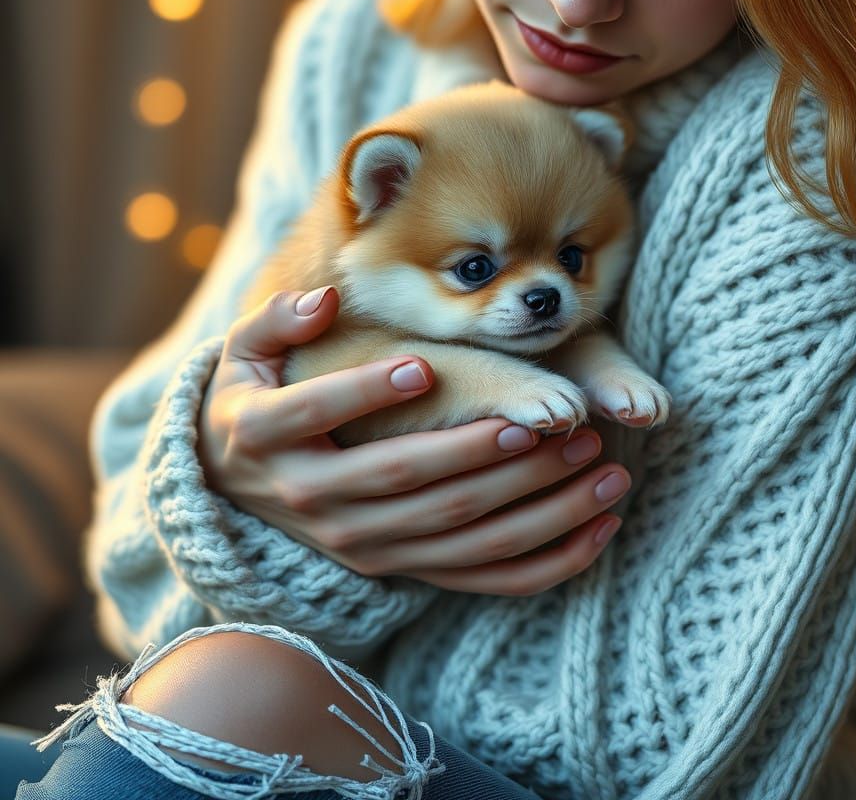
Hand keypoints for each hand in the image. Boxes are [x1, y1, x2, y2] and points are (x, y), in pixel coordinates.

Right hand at [197, 286, 629, 595]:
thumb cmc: (252, 403)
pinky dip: (544, 561)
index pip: (316, 412)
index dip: (364, 390)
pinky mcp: (398, 568)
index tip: (423, 365)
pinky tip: (599, 530)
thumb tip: (326, 299)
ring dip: (536, 505)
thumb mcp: (241, 355)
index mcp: (269, 439)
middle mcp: (316, 501)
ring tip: (603, 468)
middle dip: (488, 452)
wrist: (232, 490)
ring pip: (457, 533)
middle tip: (562, 423)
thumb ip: (276, 319)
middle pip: (409, 480)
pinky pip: (479, 577)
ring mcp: (362, 544)